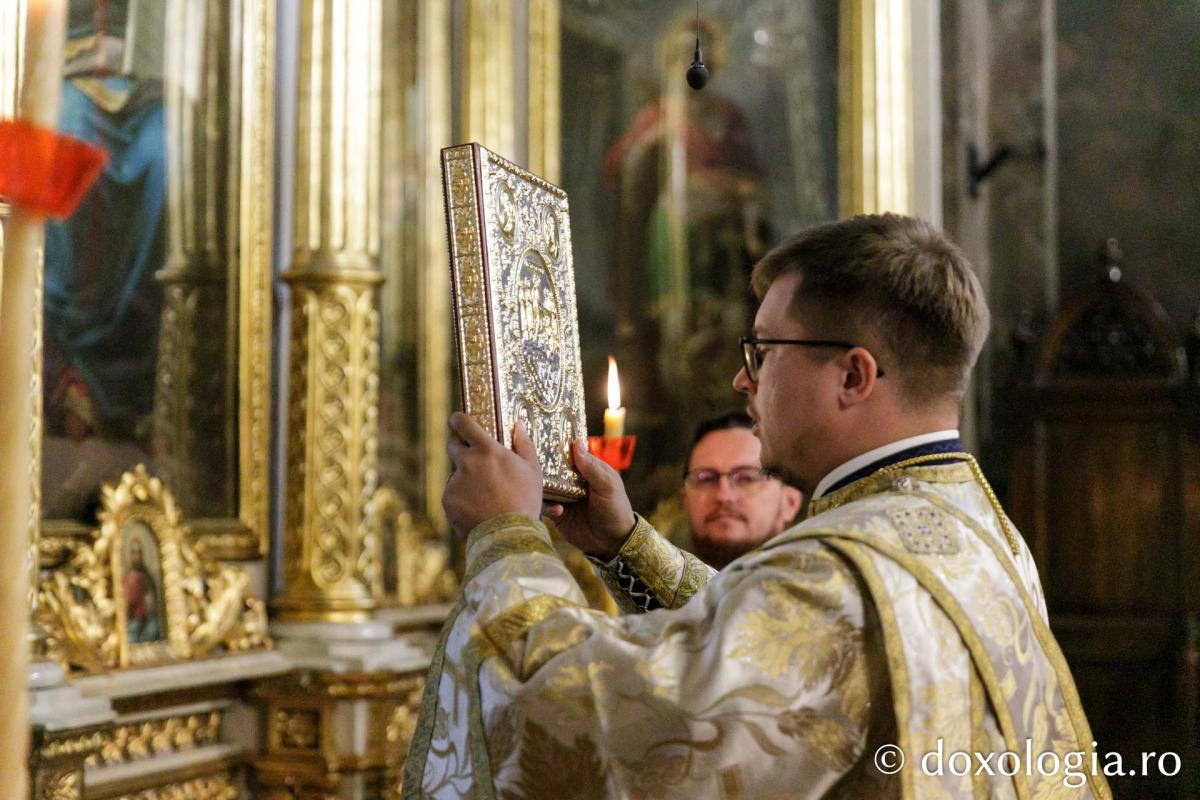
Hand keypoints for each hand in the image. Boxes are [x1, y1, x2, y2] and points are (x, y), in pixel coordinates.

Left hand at [442, 412, 543, 536]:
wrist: (507, 535)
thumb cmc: (525, 501)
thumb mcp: (532, 470)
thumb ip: (524, 444)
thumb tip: (518, 425)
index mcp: (487, 450)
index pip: (463, 423)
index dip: (458, 419)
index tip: (457, 420)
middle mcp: (467, 462)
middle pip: (452, 446)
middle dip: (460, 449)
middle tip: (475, 462)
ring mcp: (455, 482)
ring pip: (456, 474)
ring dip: (466, 480)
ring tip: (486, 498)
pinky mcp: (447, 500)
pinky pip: (453, 495)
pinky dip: (462, 500)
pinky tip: (478, 509)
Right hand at [543, 441, 635, 559]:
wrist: (612, 543)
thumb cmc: (616, 510)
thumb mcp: (608, 487)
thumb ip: (592, 468)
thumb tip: (577, 444)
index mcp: (587, 469)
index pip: (570, 452)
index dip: (557, 444)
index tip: (541, 435)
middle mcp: (572, 480)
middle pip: (553, 467)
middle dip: (543, 463)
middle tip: (530, 460)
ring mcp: (563, 496)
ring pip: (544, 484)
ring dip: (540, 484)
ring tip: (537, 484)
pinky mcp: (556, 512)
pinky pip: (544, 504)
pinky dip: (544, 504)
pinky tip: (556, 509)